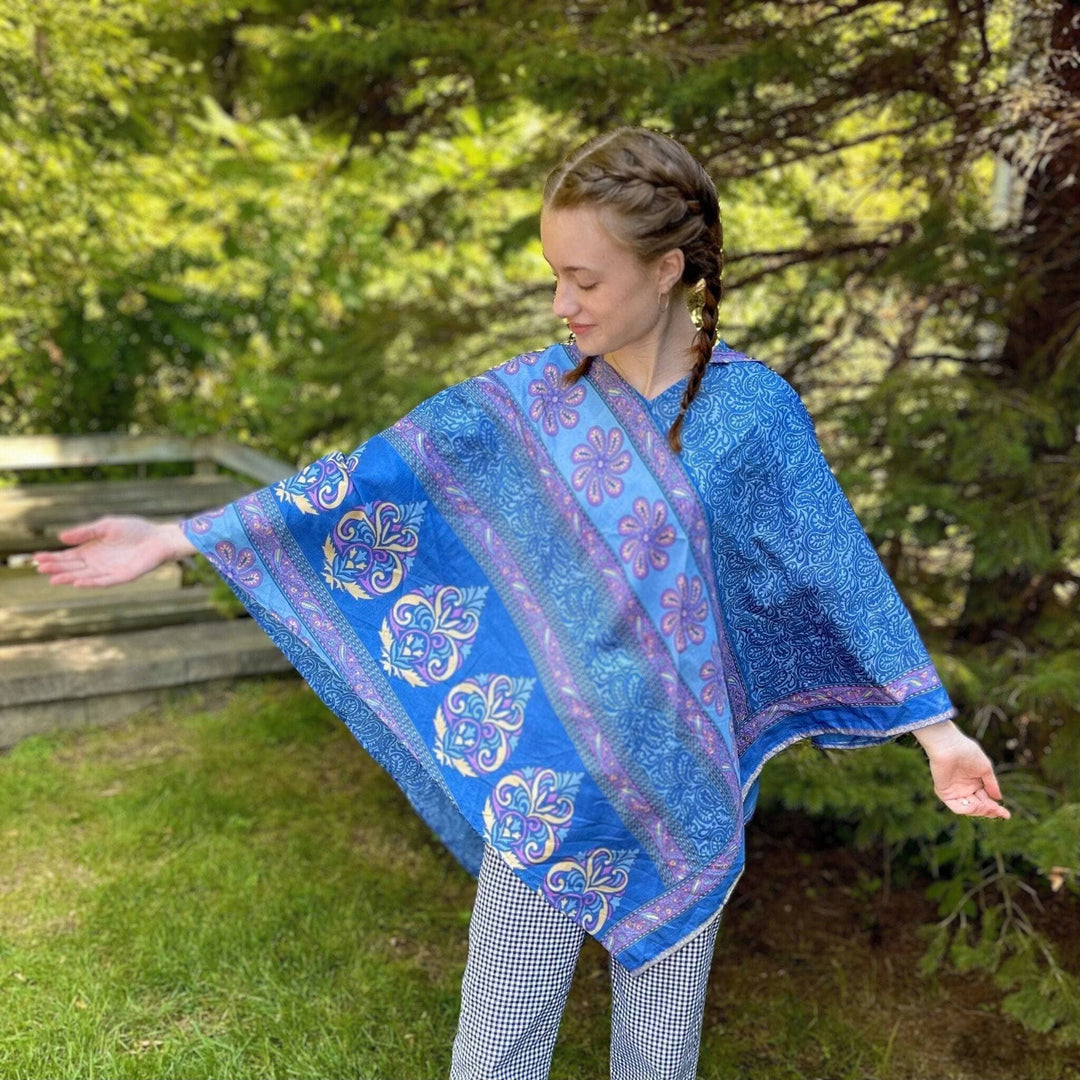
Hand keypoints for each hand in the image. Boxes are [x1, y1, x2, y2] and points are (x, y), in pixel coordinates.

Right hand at [30, 516, 179, 587]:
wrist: (158, 538)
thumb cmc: (134, 530)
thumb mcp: (106, 526)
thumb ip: (86, 532)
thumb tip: (61, 538)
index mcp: (91, 551)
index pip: (67, 557)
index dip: (52, 558)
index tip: (36, 558)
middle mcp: (97, 563)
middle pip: (72, 567)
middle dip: (56, 568)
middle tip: (40, 568)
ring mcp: (108, 571)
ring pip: (85, 576)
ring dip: (69, 577)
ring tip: (54, 579)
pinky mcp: (122, 577)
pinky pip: (104, 581)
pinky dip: (91, 582)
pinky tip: (78, 582)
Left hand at [916, 721, 1010, 819]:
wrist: (950, 746)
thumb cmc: (968, 753)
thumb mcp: (985, 769)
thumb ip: (991, 784)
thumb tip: (999, 798)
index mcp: (974, 783)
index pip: (986, 800)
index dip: (996, 809)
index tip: (1007, 815)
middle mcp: (964, 789)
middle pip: (979, 807)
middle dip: (990, 811)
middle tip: (998, 811)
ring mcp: (954, 792)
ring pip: (969, 809)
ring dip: (981, 810)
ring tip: (987, 806)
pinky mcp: (944, 793)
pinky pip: (956, 807)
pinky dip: (968, 809)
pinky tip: (976, 805)